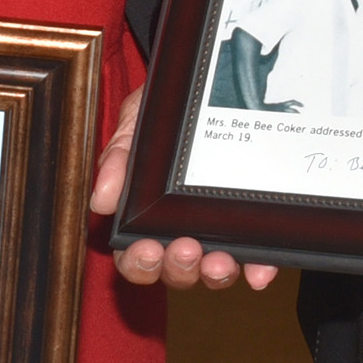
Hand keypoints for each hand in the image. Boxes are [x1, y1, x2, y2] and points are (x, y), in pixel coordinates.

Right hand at [96, 87, 280, 292]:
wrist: (205, 87)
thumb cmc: (163, 116)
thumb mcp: (135, 124)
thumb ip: (117, 159)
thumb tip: (102, 200)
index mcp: (146, 217)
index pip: (137, 257)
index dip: (139, 264)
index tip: (147, 249)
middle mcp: (182, 231)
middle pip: (176, 272)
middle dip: (178, 269)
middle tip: (184, 250)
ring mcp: (218, 233)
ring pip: (214, 272)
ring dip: (215, 274)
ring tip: (218, 260)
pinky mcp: (252, 228)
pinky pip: (256, 257)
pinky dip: (258, 268)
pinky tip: (260, 270)